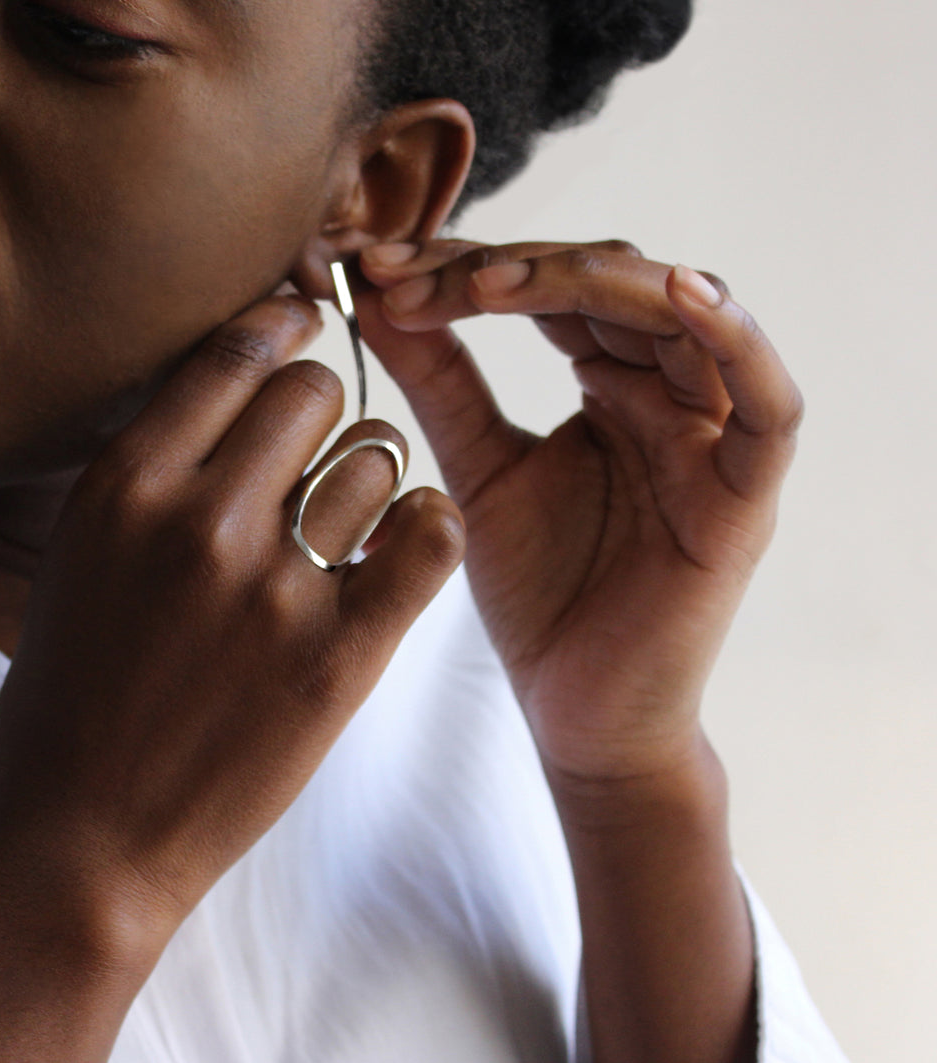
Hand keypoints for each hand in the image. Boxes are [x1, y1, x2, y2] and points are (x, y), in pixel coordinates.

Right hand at [0, 293, 464, 936]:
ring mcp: (276, 588)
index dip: (281, 329)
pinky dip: (428, 528)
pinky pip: (430, 538)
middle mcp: (201, 520)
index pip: (235, 354)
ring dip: (372, 477)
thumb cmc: (71, 701)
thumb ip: (148, 473)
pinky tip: (408, 542)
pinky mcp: (341, 656)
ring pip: (378, 458)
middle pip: (315, 390)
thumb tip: (227, 394)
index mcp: (125, 486)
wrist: (86, 837)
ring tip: (348, 524)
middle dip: (324, 408)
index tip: (302, 327)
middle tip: (318, 451)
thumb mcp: (76, 559)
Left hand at [358, 239, 802, 805]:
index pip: (552, 292)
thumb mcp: (476, 472)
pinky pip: (770, 408)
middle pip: (611, 288)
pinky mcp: (745, 499)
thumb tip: (372, 295)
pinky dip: (737, 343)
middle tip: (411, 280)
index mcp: (610, 388)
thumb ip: (439, 385)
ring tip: (494, 284)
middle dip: (510, 270)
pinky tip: (681, 294)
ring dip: (593, 285)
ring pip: (683, 323)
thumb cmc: (538, 596)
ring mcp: (713, 443)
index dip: (467, 269)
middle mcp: (668, 399)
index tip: (375, 272)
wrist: (576, 712)